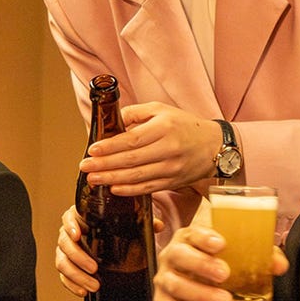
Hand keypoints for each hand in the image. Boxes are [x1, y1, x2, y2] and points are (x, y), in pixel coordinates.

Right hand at [56, 204, 165, 296]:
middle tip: (94, 268)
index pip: (69, 218)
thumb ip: (142, 222)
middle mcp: (70, 233)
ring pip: (62, 262)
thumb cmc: (116, 227)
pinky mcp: (67, 266)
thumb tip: (158, 226)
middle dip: (78, 257)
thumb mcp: (128, 223)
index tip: (78, 235)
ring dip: (76, 275)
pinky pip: (63, 277)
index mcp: (81, 217)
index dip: (71, 225)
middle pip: (64, 243)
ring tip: (94, 286)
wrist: (112, 240)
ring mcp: (66, 251)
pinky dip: (72, 285)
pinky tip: (83, 292)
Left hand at [79, 103, 222, 194]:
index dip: (109, 147)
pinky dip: (130, 190)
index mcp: (164, 128)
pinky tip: (114, 188)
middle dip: (104, 165)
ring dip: (112, 179)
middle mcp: (168, 149)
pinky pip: (148, 188)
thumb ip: (136, 113)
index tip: (92, 150)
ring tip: (93, 179)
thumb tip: (112, 120)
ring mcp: (171, 169)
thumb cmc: (186, 125)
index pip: (131, 140)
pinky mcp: (173, 182)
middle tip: (84, 167)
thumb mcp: (162, 110)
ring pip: (137, 177)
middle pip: (130, 160)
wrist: (215, 146)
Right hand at [153, 225, 287, 300]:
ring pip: (176, 286)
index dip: (205, 237)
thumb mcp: (241, 260)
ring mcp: (165, 279)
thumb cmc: (220, 270)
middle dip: (201, 265)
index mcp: (190, 238)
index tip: (221, 244)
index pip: (193, 232)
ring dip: (202, 296)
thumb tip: (279, 265)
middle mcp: (172, 255)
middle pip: (179, 256)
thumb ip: (261, 258)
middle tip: (224, 274)